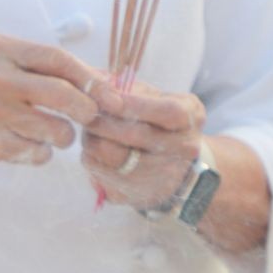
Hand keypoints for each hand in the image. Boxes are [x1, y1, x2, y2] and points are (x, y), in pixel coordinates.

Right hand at [0, 33, 101, 178]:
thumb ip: (41, 69)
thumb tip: (103, 80)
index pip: (58, 59)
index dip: (92, 79)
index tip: (113, 97)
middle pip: (65, 94)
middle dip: (87, 111)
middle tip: (89, 118)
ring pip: (58, 129)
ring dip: (62, 137)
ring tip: (46, 133)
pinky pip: (40, 153)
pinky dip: (40, 153)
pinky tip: (21, 145)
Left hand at [81, 79, 205, 212]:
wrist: (175, 166)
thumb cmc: (154, 120)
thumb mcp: (152, 96)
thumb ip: (123, 85)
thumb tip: (88, 76)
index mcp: (189, 118)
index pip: (166, 112)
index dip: (134, 104)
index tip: (106, 98)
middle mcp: (183, 149)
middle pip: (136, 136)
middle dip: (102, 122)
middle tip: (84, 112)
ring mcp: (165, 176)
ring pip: (114, 157)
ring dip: (92, 141)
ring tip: (90, 131)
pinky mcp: (141, 196)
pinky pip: (103, 176)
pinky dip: (92, 160)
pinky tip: (94, 151)